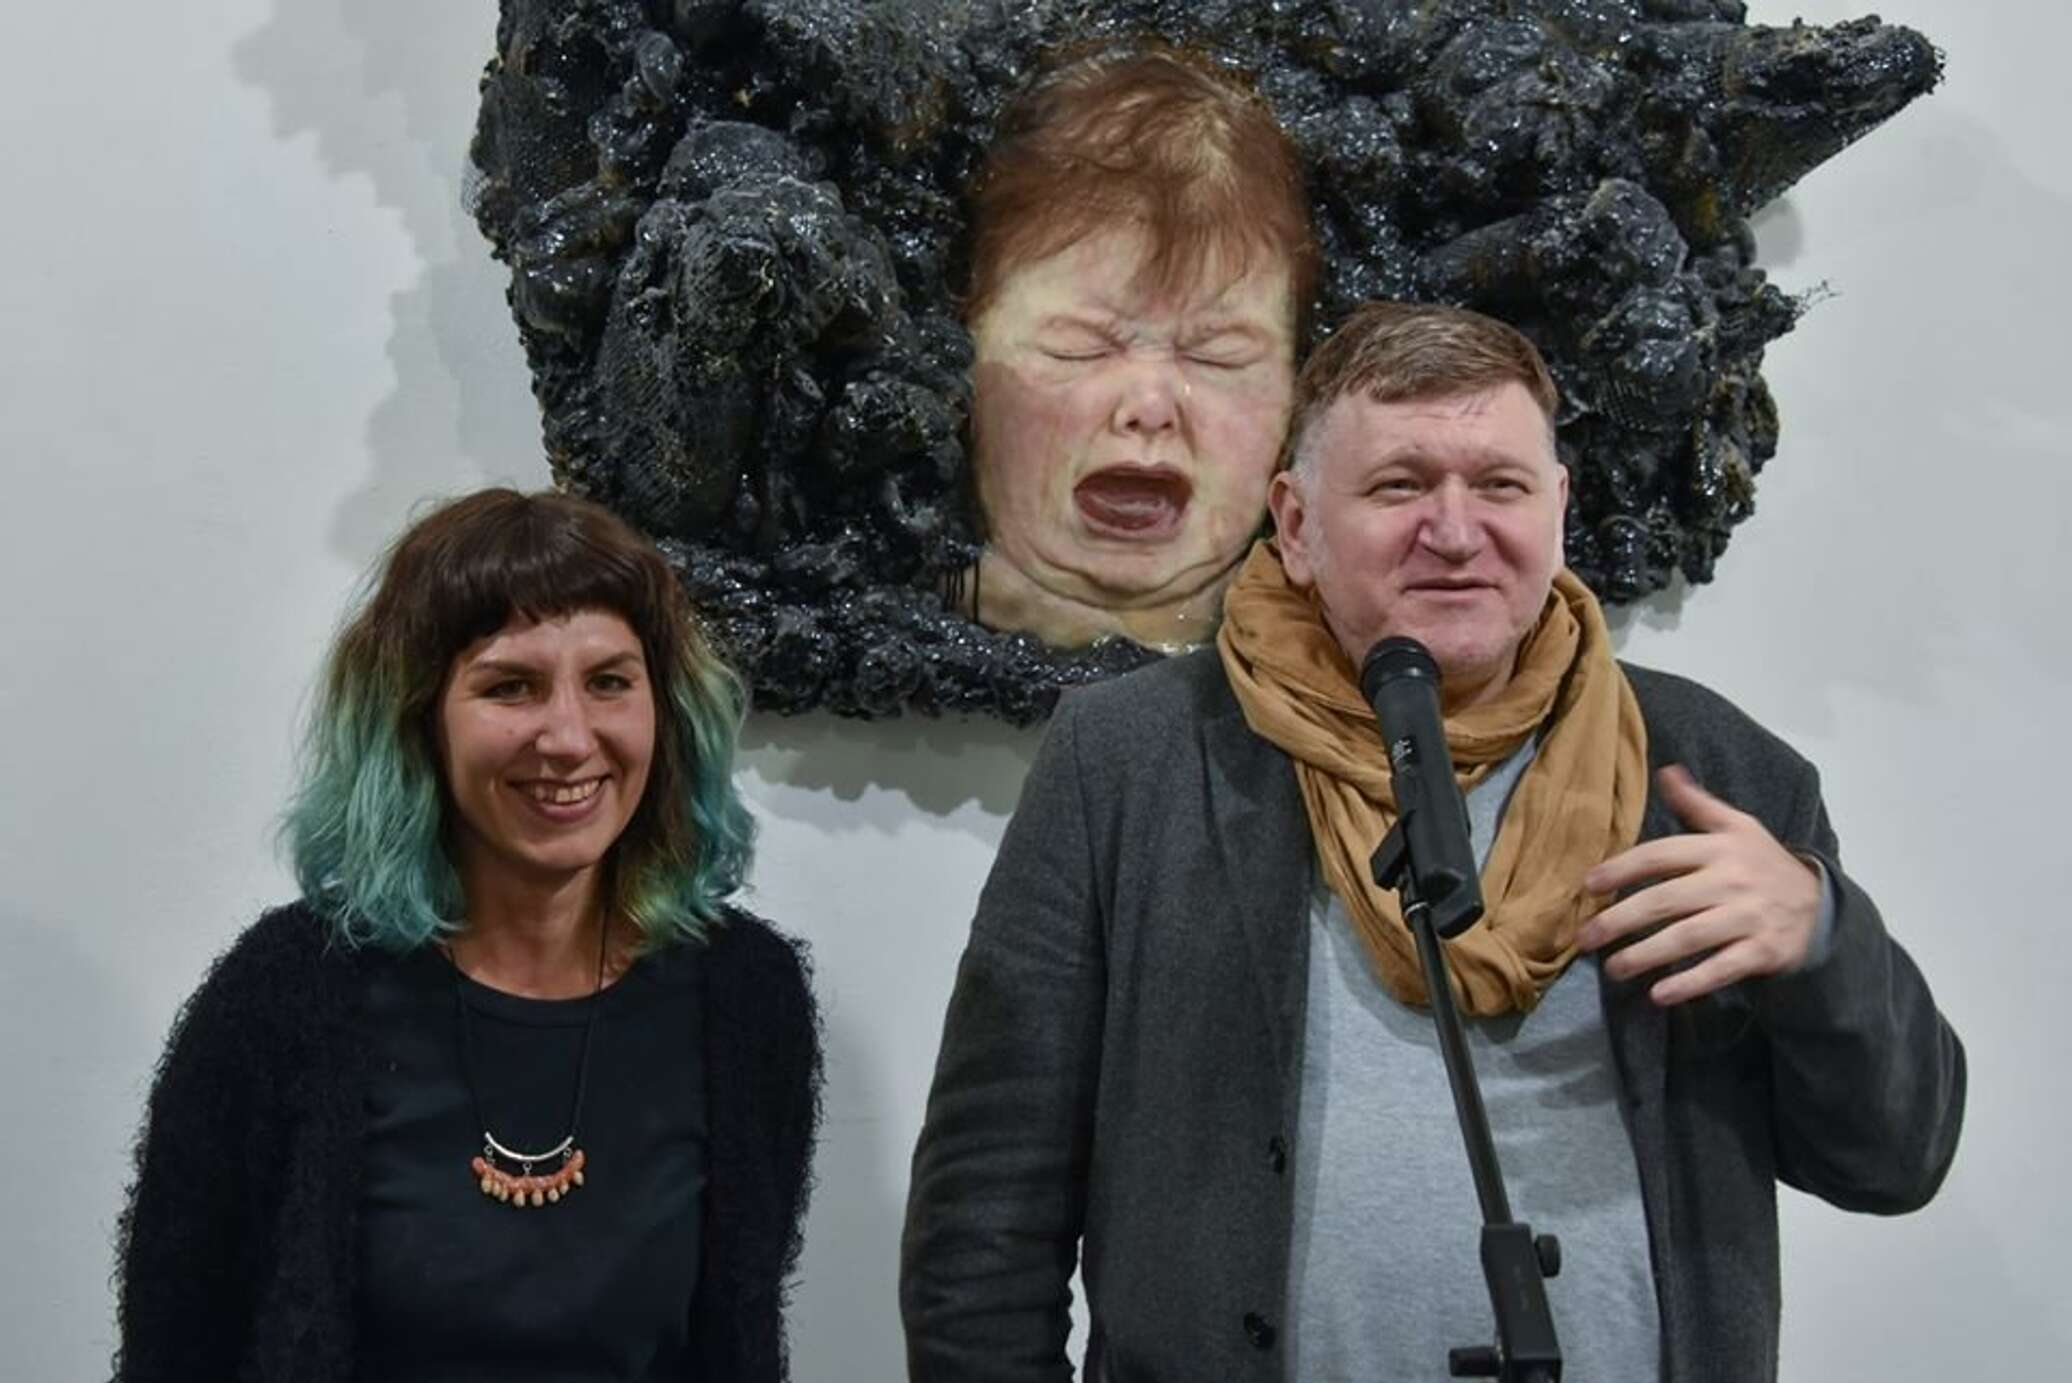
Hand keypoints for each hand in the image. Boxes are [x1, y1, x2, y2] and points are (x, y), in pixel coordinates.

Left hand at [1578, 764, 1821, 1005]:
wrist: (1821, 905)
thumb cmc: (1764, 864)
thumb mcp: (1738, 827)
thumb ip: (1698, 804)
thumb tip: (1666, 772)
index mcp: (1720, 848)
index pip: (1661, 855)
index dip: (1622, 868)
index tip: (1588, 885)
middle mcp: (1732, 880)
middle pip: (1667, 900)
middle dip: (1621, 920)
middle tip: (1585, 937)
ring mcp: (1748, 917)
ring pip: (1689, 937)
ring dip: (1646, 955)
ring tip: (1612, 968)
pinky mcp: (1762, 951)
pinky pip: (1721, 969)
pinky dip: (1690, 983)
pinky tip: (1658, 994)